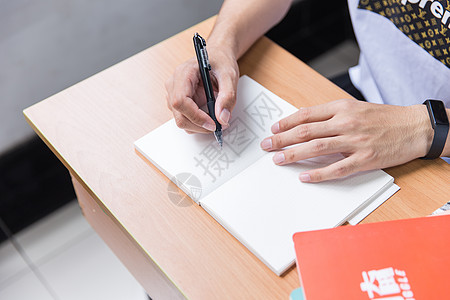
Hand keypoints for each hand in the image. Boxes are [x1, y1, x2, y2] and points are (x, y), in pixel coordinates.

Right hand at [165, 47, 238, 133]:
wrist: (217, 56)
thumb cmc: (220, 61)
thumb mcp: (229, 75)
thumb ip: (228, 96)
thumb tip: (222, 118)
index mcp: (183, 73)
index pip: (180, 101)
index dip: (196, 116)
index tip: (213, 123)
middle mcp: (174, 84)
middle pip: (179, 115)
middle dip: (200, 125)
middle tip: (219, 125)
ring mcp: (174, 94)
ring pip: (182, 120)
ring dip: (200, 126)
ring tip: (217, 119)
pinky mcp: (179, 102)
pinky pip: (186, 118)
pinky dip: (199, 123)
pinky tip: (211, 117)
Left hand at [260, 99, 433, 181]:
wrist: (415, 127)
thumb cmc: (384, 118)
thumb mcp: (356, 107)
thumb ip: (332, 114)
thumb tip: (305, 123)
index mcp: (342, 108)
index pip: (307, 114)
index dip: (287, 122)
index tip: (273, 129)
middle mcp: (346, 122)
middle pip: (306, 131)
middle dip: (282, 139)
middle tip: (266, 146)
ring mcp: (355, 141)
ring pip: (317, 148)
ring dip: (294, 154)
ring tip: (278, 160)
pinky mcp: (365, 158)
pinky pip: (337, 168)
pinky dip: (319, 173)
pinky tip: (305, 176)